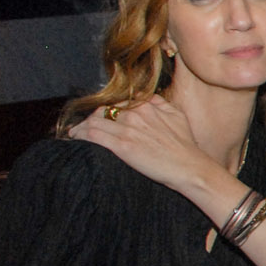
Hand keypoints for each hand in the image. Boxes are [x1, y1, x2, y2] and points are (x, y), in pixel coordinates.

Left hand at [66, 95, 223, 196]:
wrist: (190, 167)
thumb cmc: (186, 145)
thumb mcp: (178, 116)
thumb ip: (161, 103)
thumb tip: (148, 98)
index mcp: (147, 106)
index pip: (117, 103)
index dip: (105, 111)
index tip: (100, 118)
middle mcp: (135, 114)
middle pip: (102, 110)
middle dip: (91, 118)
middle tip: (85, 128)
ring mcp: (128, 129)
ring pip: (93, 121)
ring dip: (81, 127)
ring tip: (76, 134)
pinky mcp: (122, 145)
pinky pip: (93, 135)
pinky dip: (81, 135)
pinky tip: (76, 139)